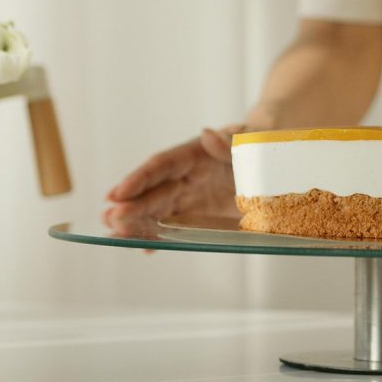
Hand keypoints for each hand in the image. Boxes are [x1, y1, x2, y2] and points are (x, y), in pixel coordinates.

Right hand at [103, 124, 243, 233]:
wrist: (271, 160)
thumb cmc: (256, 145)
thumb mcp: (249, 142)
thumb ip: (229, 144)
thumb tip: (207, 134)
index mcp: (193, 155)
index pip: (161, 166)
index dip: (138, 179)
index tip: (116, 194)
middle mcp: (185, 176)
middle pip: (153, 191)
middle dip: (131, 206)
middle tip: (111, 221)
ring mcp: (189, 196)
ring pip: (157, 210)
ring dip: (136, 222)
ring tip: (114, 234)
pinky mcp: (198, 214)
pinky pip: (174, 226)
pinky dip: (158, 236)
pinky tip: (143, 246)